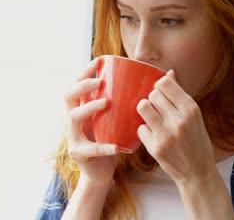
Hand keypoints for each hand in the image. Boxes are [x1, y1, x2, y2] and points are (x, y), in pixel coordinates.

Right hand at [64, 58, 120, 186]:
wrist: (101, 172)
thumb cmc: (112, 141)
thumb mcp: (118, 120)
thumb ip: (131, 102)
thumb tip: (164, 75)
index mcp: (82, 107)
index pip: (77, 84)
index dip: (85, 71)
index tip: (99, 60)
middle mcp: (73, 119)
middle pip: (68, 95)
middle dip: (82, 85)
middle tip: (100, 81)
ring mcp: (73, 136)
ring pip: (73, 117)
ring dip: (89, 108)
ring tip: (105, 103)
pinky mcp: (78, 153)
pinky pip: (90, 148)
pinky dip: (104, 147)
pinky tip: (117, 146)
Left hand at [136, 70, 215, 185]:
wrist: (198, 172)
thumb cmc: (195, 140)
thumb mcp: (193, 116)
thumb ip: (179, 95)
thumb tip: (169, 72)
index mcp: (191, 109)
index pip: (165, 83)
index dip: (159, 85)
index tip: (160, 92)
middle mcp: (179, 120)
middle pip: (152, 94)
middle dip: (152, 99)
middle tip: (157, 108)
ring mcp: (166, 134)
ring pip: (143, 107)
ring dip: (144, 111)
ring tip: (151, 117)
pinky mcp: (155, 147)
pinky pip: (140, 128)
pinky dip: (144, 131)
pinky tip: (153, 135)